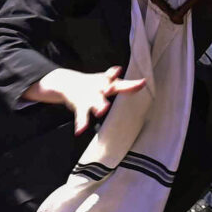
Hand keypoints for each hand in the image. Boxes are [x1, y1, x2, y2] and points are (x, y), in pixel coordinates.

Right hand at [29, 64, 146, 133]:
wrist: (67, 82)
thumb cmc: (95, 84)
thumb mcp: (108, 81)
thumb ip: (126, 85)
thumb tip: (144, 82)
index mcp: (108, 83)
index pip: (122, 83)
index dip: (132, 84)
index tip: (142, 83)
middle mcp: (100, 88)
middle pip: (108, 89)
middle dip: (112, 88)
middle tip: (117, 91)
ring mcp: (89, 96)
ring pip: (95, 101)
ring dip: (98, 106)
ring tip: (101, 112)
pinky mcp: (79, 105)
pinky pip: (81, 115)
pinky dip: (80, 123)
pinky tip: (80, 131)